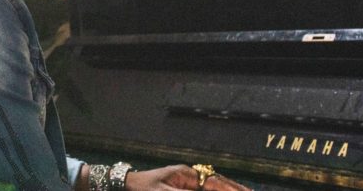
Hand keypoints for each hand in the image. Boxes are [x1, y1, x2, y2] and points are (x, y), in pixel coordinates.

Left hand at [125, 164, 251, 190]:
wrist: (127, 185)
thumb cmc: (143, 188)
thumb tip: (204, 190)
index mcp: (185, 174)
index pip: (214, 183)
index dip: (230, 189)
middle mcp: (189, 175)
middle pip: (217, 182)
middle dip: (234, 188)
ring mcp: (188, 181)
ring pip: (214, 186)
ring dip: (229, 189)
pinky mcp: (184, 187)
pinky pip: (205, 189)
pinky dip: (217, 190)